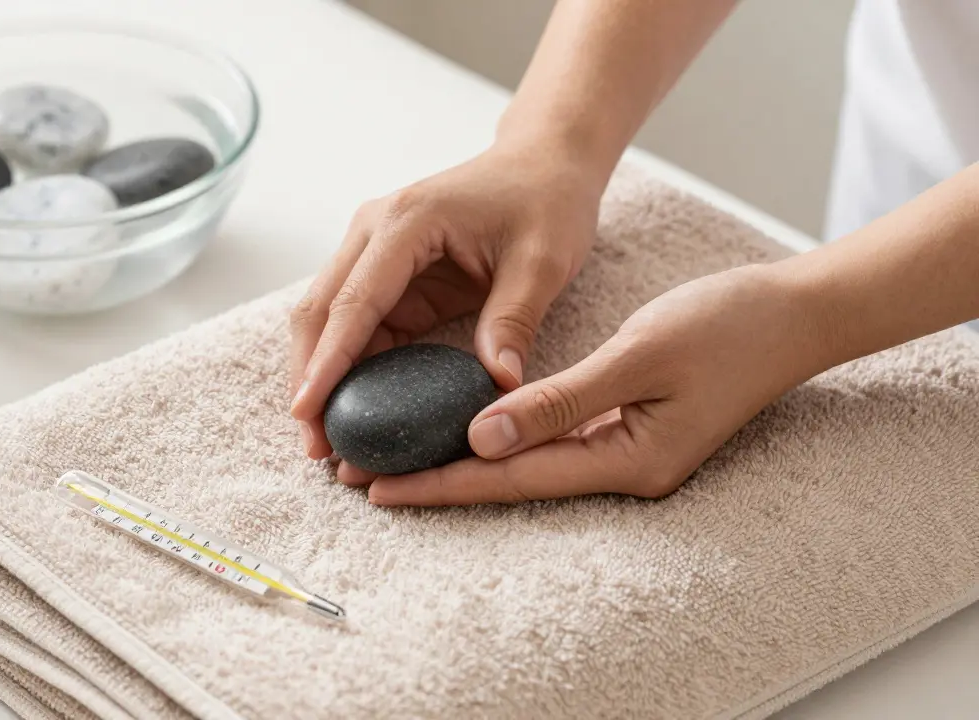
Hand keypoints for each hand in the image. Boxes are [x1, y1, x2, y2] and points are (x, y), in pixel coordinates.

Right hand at [288, 143, 604, 480]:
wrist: (545, 164)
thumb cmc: (545, 202)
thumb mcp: (543, 260)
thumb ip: (515, 319)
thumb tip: (499, 385)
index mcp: (406, 222)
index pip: (354, 301)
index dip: (328, 361)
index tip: (308, 411)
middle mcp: (373, 232)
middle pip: (319, 311)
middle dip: (309, 378)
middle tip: (315, 445)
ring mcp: (373, 252)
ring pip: (327, 322)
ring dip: (321, 378)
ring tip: (324, 442)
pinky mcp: (387, 276)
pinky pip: (357, 328)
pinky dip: (348, 370)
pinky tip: (351, 413)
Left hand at [363, 264, 830, 505]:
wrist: (796, 315)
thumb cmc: (728, 326)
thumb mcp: (640, 354)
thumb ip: (560, 401)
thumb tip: (483, 436)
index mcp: (627, 459)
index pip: (512, 476)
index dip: (443, 480)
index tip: (378, 485)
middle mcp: (623, 469)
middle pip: (511, 480)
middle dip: (438, 478)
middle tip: (362, 477)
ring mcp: (628, 453)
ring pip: (527, 464)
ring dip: (462, 461)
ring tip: (394, 458)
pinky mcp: (629, 431)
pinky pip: (550, 443)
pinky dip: (501, 439)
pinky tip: (463, 431)